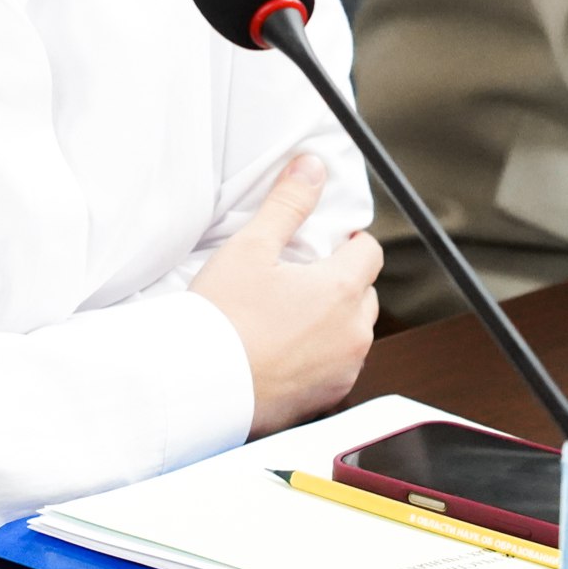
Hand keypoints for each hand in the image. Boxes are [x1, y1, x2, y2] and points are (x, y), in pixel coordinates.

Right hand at [191, 154, 381, 436]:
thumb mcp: (250, 247)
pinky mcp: (326, 400)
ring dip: (333, 322)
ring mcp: (342, 370)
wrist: (198, 387)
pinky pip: (336, 368)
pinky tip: (283, 350)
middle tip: (298, 279)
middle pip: (364, 293)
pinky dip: (320, 357)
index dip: (349, 241)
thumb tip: (312, 168)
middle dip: (341, 282)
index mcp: (340, 290)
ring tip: (287, 316)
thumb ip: (287, 203)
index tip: (326, 242)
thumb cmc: (222, 319)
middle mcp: (352, 333)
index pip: (369, 251)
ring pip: (352, 333)